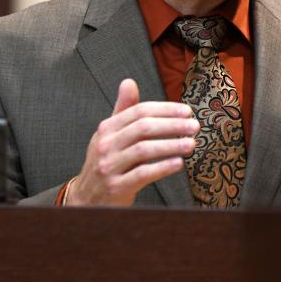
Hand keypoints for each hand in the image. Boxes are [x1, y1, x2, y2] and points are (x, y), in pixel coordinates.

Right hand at [66, 78, 198, 205]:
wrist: (86, 199)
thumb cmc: (106, 163)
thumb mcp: (109, 135)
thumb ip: (122, 110)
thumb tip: (129, 82)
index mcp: (106, 129)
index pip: (138, 112)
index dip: (164, 109)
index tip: (186, 111)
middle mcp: (106, 145)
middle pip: (143, 128)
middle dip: (171, 125)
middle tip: (194, 126)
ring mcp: (109, 166)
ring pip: (144, 150)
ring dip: (171, 145)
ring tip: (191, 144)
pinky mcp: (116, 186)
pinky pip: (142, 174)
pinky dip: (162, 167)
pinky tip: (179, 163)